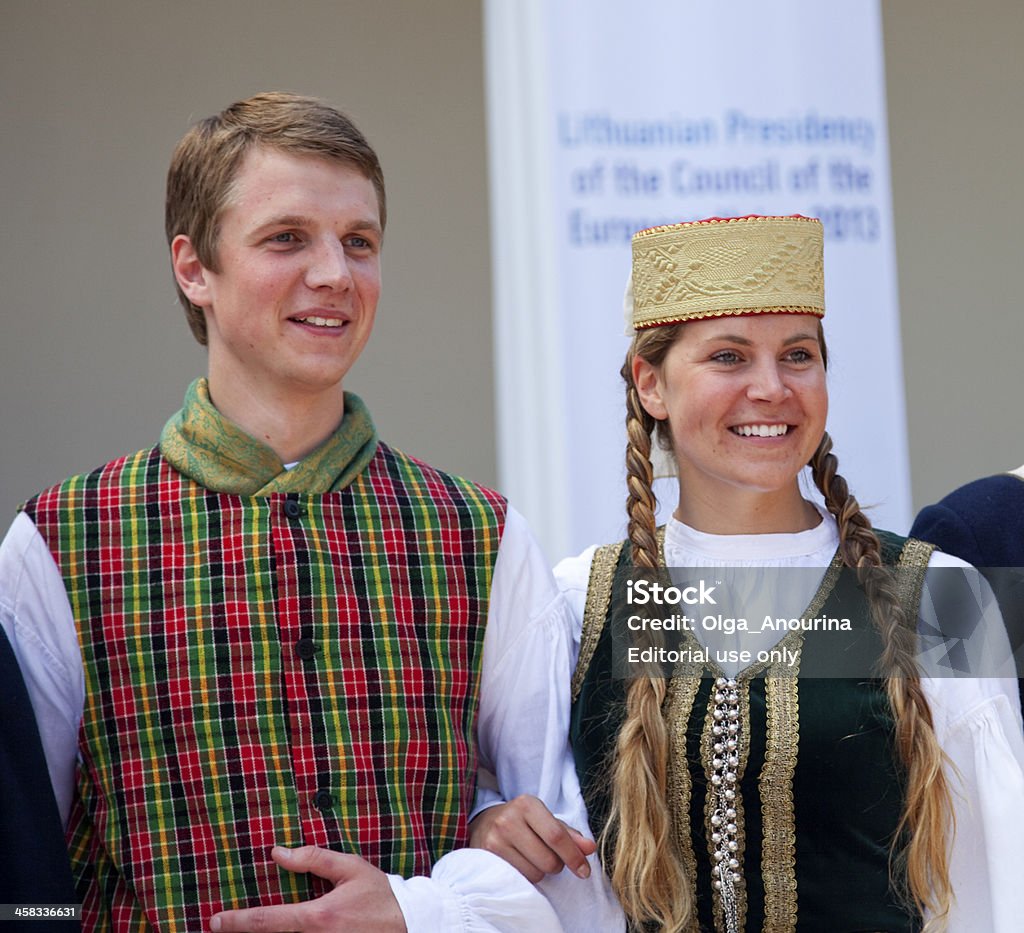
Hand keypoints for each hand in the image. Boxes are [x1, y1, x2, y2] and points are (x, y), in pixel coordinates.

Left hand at [210, 846, 405, 931]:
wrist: (412, 925)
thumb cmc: (380, 896)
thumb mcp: (351, 868)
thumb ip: (313, 859)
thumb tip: (277, 853)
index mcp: (318, 917)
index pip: (268, 920)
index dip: (237, 921)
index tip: (214, 921)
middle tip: (221, 928)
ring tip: (245, 930)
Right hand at [469, 795, 595, 882]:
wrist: (483, 823)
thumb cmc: (522, 822)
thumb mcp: (545, 820)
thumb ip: (569, 834)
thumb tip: (590, 848)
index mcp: (527, 804)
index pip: (556, 835)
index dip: (574, 856)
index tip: (584, 871)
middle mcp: (508, 820)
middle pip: (548, 860)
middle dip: (556, 865)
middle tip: (547, 855)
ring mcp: (495, 840)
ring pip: (535, 874)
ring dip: (540, 872)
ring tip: (530, 858)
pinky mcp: (487, 858)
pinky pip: (520, 880)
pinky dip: (526, 877)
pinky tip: (520, 864)